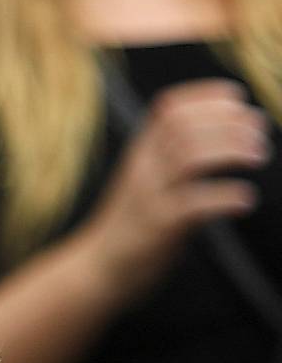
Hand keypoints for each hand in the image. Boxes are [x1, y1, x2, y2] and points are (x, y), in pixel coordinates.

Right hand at [81, 78, 270, 303]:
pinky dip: (223, 196)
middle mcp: (142, 166)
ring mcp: (148, 194)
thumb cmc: (134, 224)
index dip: (205, 96)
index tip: (239, 97)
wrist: (101, 267)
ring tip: (259, 154)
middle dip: (227, 122)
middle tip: (261, 130)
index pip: (169, 108)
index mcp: (141, 151)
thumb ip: (172, 158)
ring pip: (187, 156)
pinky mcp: (158, 226)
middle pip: (182, 127)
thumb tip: (220, 138)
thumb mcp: (147, 181)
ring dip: (229, 149)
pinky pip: (192, 204)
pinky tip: (246, 198)